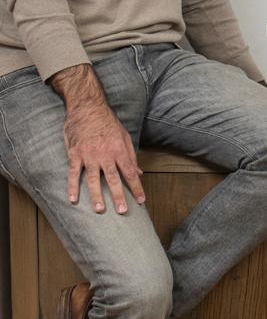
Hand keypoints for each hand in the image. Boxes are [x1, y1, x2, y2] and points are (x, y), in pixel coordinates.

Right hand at [50, 64, 144, 213]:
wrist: (88, 107)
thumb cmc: (108, 122)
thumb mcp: (124, 137)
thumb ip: (131, 156)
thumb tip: (140, 173)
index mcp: (119, 151)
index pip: (130, 173)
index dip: (136, 188)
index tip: (141, 201)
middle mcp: (105, 155)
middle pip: (113, 179)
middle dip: (119, 196)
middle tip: (123, 211)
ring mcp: (88, 155)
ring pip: (93, 179)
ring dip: (96, 195)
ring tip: (100, 209)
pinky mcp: (75, 154)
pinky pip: (73, 173)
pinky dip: (72, 187)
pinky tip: (73, 199)